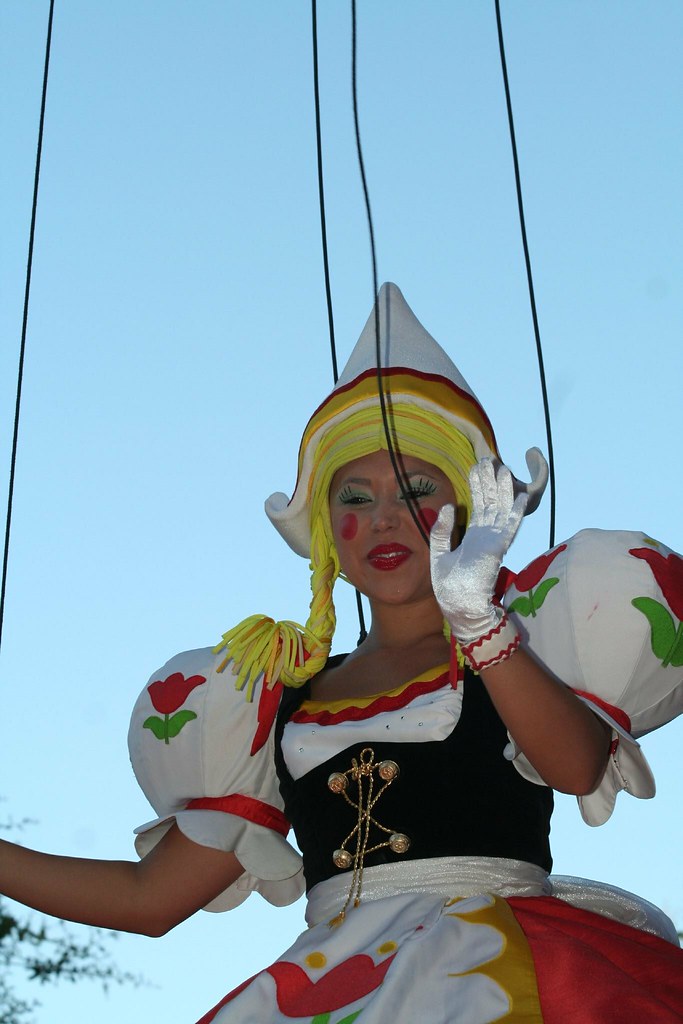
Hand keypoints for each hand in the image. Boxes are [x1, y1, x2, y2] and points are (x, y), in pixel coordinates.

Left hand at [430, 459, 527, 642]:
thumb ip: (443, 530)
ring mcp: (493, 542)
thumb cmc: (449, 586)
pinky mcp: (497, 549)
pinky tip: (521, 496)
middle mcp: (486, 536)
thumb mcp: (439, 552)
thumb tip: (449, 505)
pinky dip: (516, 512)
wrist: (458, 607)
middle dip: (490, 480)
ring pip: (501, 509)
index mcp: (473, 536)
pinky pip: (510, 527)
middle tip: (489, 458)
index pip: (478, 504)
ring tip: (504, 468)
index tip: (477, 465)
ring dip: (503, 489)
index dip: (478, 485)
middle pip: (490, 502)